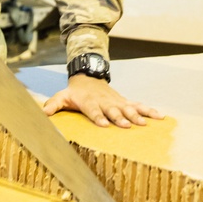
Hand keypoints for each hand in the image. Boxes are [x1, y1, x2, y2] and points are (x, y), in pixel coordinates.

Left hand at [42, 74, 164, 127]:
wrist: (89, 76)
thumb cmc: (75, 92)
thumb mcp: (62, 96)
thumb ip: (54, 104)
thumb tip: (43, 112)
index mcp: (90, 101)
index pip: (93, 109)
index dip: (98, 116)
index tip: (104, 124)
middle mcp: (105, 101)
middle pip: (113, 109)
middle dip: (120, 117)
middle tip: (128, 125)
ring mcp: (117, 101)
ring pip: (128, 107)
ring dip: (137, 115)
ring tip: (145, 123)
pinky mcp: (125, 101)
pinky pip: (138, 106)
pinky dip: (149, 110)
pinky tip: (160, 116)